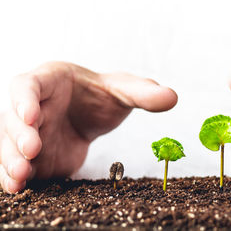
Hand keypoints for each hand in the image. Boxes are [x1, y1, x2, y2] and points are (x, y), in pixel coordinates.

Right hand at [0, 62, 177, 192]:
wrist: (92, 114)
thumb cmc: (102, 96)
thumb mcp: (123, 91)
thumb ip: (143, 92)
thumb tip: (172, 97)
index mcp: (49, 81)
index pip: (28, 85)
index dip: (25, 100)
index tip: (32, 116)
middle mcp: (31, 106)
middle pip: (13, 118)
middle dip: (19, 135)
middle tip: (32, 150)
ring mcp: (28, 133)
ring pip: (9, 145)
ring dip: (11, 161)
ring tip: (21, 178)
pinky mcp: (33, 157)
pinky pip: (17, 165)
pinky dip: (16, 177)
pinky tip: (21, 189)